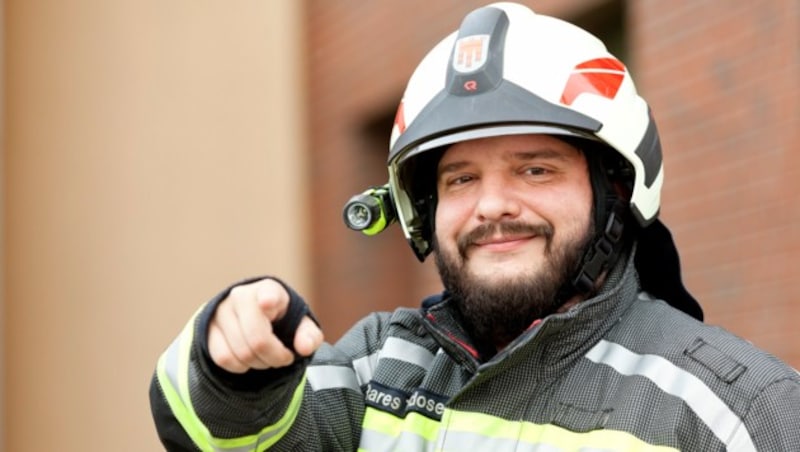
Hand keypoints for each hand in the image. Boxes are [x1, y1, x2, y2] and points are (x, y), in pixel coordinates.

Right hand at [207, 278, 323, 372]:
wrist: (254, 318)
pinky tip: (248, 360)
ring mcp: (221, 312)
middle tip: (283, 358)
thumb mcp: (301, 326)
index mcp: (269, 290)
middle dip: (274, 357)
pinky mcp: (208, 329)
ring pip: (241, 352)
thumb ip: (309, 336)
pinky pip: (224, 358)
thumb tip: (304, 348)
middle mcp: (241, 296)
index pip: (268, 294)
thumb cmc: (283, 321)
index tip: (269, 303)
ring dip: (259, 364)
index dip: (268, 300)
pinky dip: (240, 367)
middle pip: (257, 339)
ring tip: (266, 357)